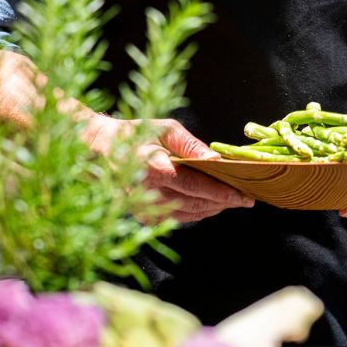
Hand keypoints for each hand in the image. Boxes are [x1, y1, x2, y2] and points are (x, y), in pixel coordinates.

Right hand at [81, 115, 254, 223]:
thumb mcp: (165, 129)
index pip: (197, 187)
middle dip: (225, 203)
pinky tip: (211, 204)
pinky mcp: (144, 216)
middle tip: (247, 199)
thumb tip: (216, 159)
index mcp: (155, 170)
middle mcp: (150, 194)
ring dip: (214, 209)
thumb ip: (192, 146)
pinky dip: (197, 212)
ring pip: (190, 214)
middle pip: (197, 204)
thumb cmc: (134, 135)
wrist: (99, 151)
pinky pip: (178, 217)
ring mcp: (145, 209)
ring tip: (234, 201)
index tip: (245, 195)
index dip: (224, 193)